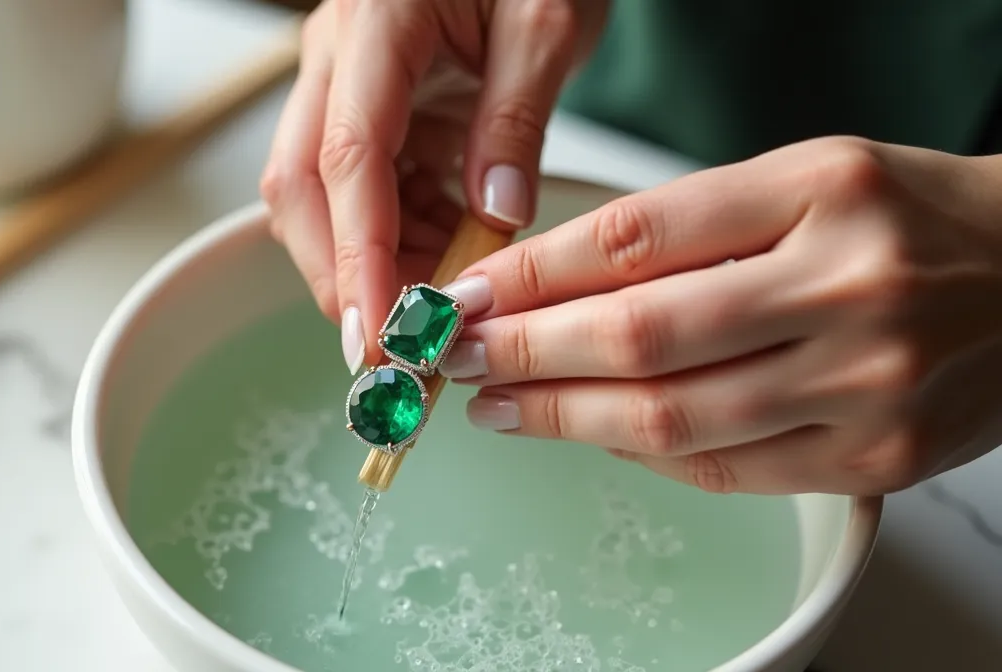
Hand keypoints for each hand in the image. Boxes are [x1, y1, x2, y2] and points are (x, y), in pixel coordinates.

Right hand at [260, 0, 608, 373]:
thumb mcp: (547, 24)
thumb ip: (516, 120)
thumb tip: (495, 217)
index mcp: (375, 25)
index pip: (347, 157)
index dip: (357, 254)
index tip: (381, 331)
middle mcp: (334, 57)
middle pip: (300, 190)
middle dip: (341, 278)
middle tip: (397, 349)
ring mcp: (338, 83)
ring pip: (319, 199)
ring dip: (373, 262)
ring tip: (445, 296)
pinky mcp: (358, 107)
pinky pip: (358, 190)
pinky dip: (396, 236)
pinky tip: (448, 251)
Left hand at [437, 136, 1001, 495]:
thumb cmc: (903, 219)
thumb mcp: (801, 180)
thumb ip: (685, 230)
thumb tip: (548, 287)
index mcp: (821, 192)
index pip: (637, 238)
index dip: (531, 274)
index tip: (469, 294)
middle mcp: (848, 286)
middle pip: (642, 335)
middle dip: (524, 353)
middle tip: (456, 356)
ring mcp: (867, 382)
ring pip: (673, 418)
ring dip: (563, 417)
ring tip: (499, 405)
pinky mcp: (875, 457)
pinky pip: (724, 469)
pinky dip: (640, 455)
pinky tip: (590, 433)